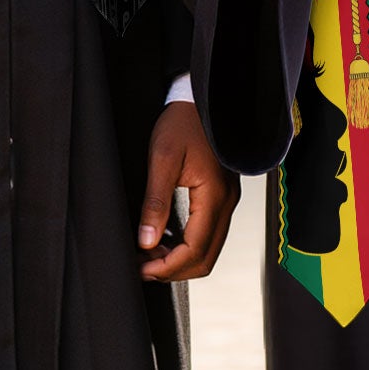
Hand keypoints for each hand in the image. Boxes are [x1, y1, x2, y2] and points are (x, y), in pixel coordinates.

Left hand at [138, 101, 238, 281]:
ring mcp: (227, 201)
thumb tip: (146, 241)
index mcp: (214, 196)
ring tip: (149, 254)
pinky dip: (188, 245)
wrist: (200, 100)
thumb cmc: (182, 123)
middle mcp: (226, 203)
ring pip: (208, 249)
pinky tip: (165, 240)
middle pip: (205, 258)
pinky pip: (209, 233)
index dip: (168, 267)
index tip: (142, 269)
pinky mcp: (221, 197)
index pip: (195, 250)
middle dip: (174, 269)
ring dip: (180, 259)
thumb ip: (155, 202)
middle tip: (143, 267)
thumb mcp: (162, 159)